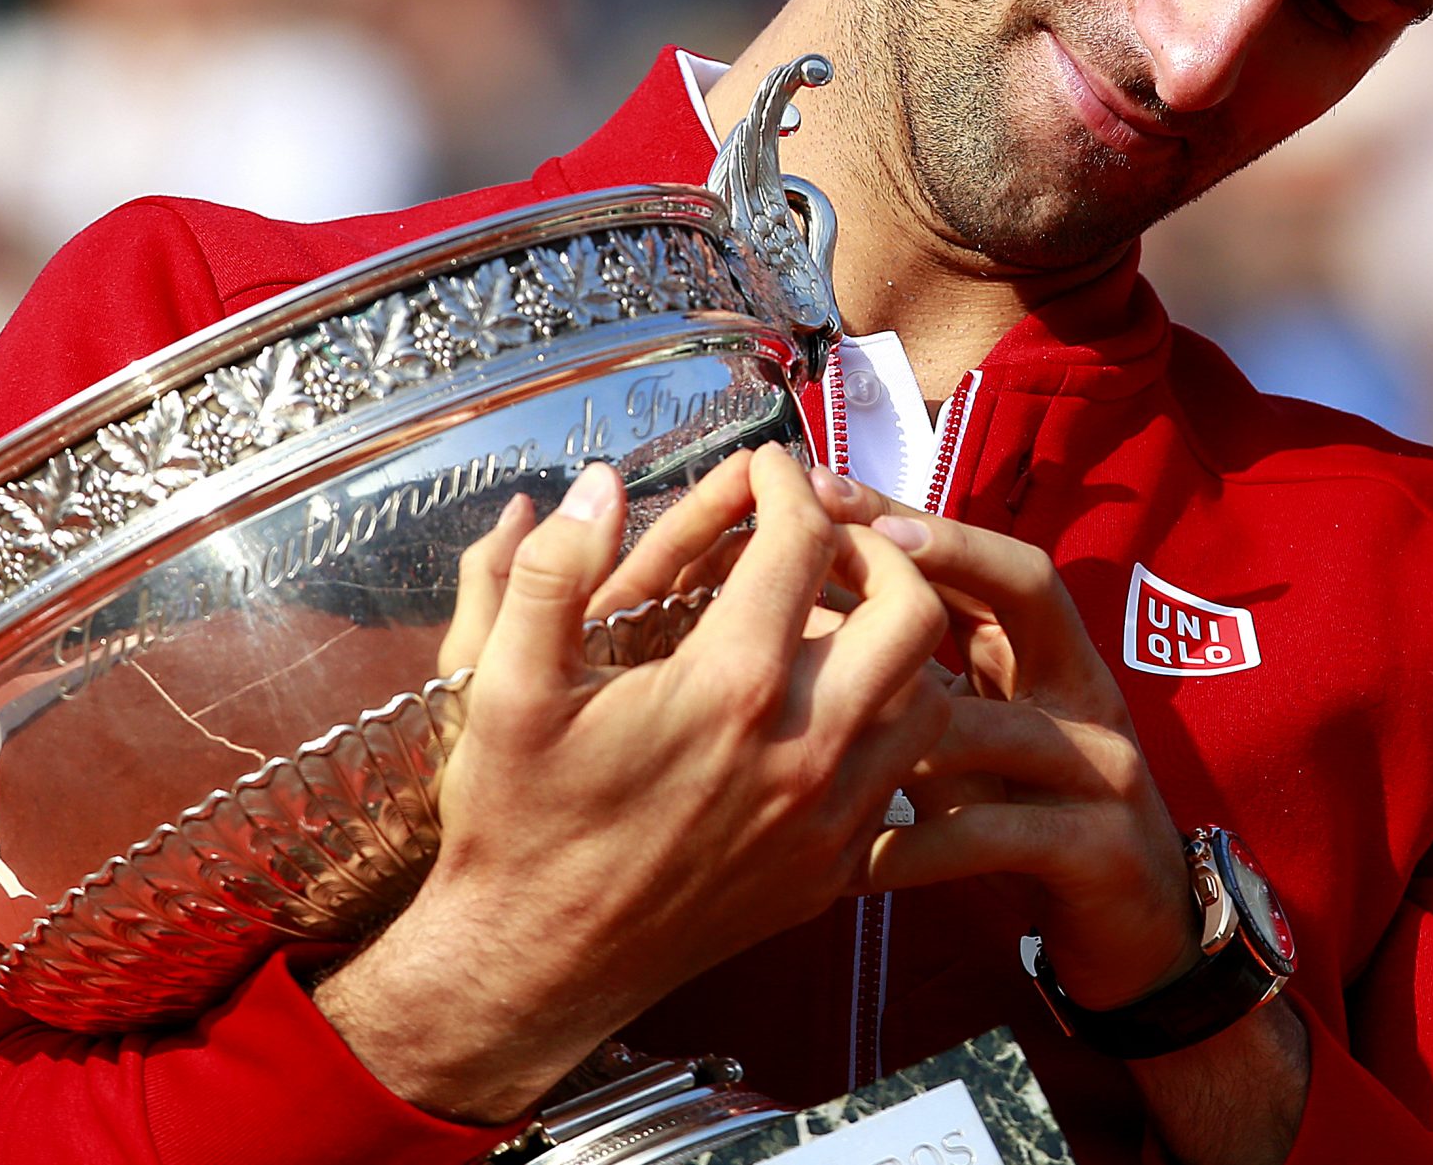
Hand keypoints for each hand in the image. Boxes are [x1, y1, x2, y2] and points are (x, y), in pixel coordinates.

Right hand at [316, 450, 949, 1122]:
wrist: (536, 966)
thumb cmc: (519, 820)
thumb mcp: (504, 685)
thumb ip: (551, 571)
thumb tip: (598, 485)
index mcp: (726, 688)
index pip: (801, 543)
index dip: (786, 482)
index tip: (765, 467)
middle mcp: (801, 750)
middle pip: (910, 611)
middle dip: (877, 550)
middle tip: (823, 534)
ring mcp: (828, 819)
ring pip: (928, 695)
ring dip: (896, 639)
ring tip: (834, 615)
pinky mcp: (832, 871)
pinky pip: (902, 775)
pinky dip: (885, 723)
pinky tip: (826, 704)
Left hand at [807, 472, 1200, 1011]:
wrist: (1130, 929)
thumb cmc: (1022, 816)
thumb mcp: (969, 735)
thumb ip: (911, 679)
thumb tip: (798, 616)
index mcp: (1048, 652)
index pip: (989, 558)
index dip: (916, 519)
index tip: (831, 490)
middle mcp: (1084, 686)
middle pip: (1026, 585)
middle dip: (936, 552)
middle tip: (843, 539)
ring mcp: (1103, 764)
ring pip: (999, 719)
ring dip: (903, 726)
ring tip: (816, 721)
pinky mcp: (1100, 848)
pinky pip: (999, 835)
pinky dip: (922, 849)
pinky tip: (861, 862)